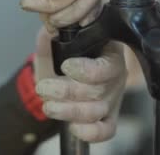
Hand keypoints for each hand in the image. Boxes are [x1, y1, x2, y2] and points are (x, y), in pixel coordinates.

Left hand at [33, 27, 126, 142]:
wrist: (53, 79)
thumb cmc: (58, 59)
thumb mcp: (52, 43)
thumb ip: (50, 35)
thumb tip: (49, 28)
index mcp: (108, 52)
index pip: (108, 64)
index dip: (87, 70)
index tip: (65, 66)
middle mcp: (114, 76)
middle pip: (101, 89)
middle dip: (69, 91)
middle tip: (44, 87)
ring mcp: (113, 99)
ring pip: (98, 110)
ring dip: (70, 110)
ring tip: (48, 106)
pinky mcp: (107, 118)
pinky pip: (105, 130)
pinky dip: (90, 132)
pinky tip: (73, 127)